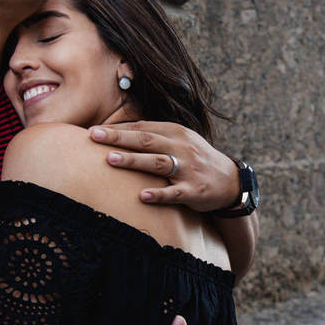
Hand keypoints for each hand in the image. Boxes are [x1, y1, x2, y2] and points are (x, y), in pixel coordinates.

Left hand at [90, 122, 240, 212]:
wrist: (230, 181)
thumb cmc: (195, 160)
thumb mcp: (179, 141)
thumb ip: (154, 136)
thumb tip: (118, 134)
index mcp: (176, 133)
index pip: (142, 128)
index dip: (118, 129)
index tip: (94, 131)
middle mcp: (181, 147)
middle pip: (146, 140)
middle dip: (118, 138)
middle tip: (94, 137)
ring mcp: (188, 169)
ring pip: (157, 162)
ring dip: (134, 160)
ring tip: (110, 159)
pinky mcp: (194, 190)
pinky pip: (174, 193)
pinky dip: (159, 194)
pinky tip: (142, 196)